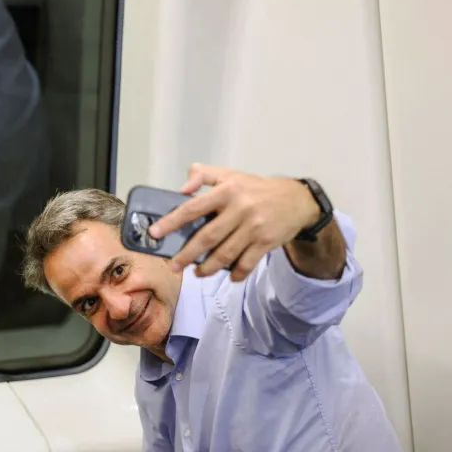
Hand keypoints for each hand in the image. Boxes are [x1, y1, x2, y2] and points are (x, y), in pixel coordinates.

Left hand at [148, 163, 320, 281]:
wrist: (296, 199)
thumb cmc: (255, 188)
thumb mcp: (229, 174)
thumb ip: (202, 175)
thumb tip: (182, 189)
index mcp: (227, 191)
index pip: (193, 207)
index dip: (171, 221)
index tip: (155, 233)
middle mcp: (239, 209)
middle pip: (207, 237)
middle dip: (186, 255)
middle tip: (173, 266)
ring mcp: (254, 228)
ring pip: (225, 254)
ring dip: (208, 268)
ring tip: (197, 273)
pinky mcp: (266, 242)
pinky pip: (247, 263)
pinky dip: (236, 273)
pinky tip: (229, 277)